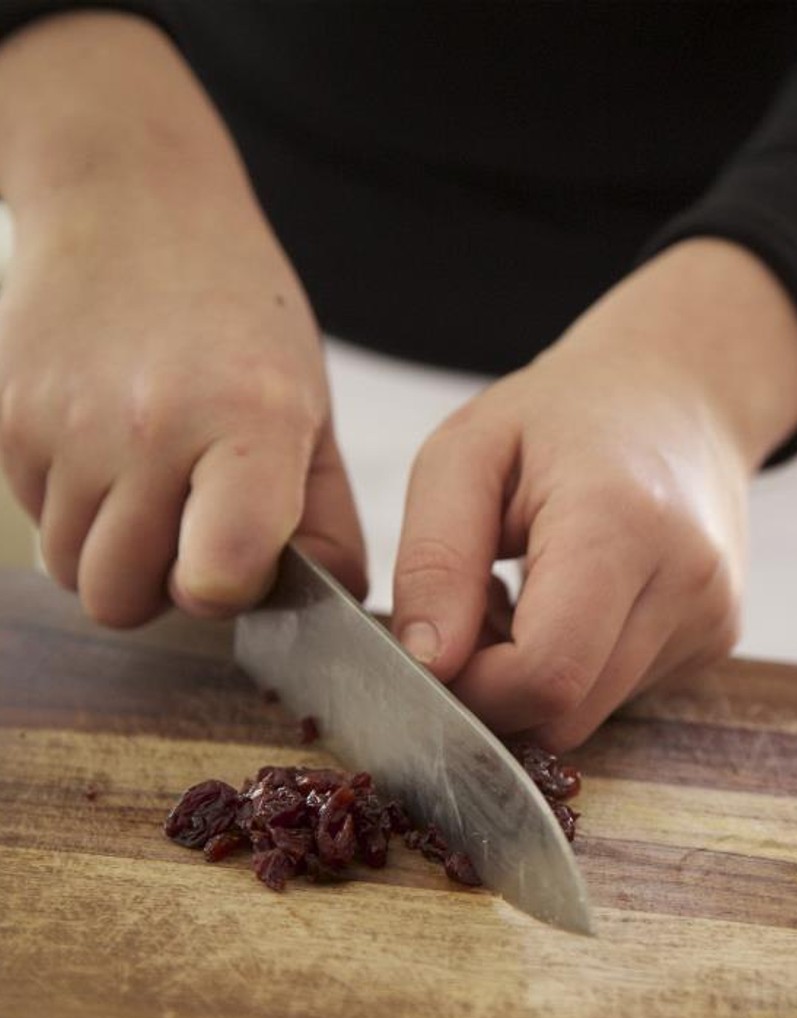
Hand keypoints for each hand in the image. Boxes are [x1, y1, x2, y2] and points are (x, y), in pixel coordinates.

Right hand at [0, 12, 365, 625]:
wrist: (133, 205)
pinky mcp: (6, 422)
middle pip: (122, 599)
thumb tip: (334, 604)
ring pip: (72, 571)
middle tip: (196, 522)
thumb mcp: (314, 410)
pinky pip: (36, 523)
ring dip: (115, 550)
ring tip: (156, 480)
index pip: (217, 575)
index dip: (227, 593)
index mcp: (249, 423)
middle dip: (161, 584)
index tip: (239, 563)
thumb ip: (326, 519)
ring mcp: (65, 427)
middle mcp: (150, 428)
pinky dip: (75, 510)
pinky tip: (112, 451)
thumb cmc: (243, 317)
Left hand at [392, 238, 796, 750]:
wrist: (681, 393)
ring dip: (536, 677)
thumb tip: (428, 665)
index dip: (474, 687)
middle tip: (475, 608)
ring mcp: (711, 617)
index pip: (546, 675)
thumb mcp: (466, 453)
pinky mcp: (717, 639)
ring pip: (591, 713)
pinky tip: (573, 600)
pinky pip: (620, 693)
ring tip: (526, 590)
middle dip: (498, 688)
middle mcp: (685, 581)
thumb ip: (434, 560)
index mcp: (620, 524)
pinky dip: (579, 667)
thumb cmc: (562, 414)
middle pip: (567, 712)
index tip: (438, 644)